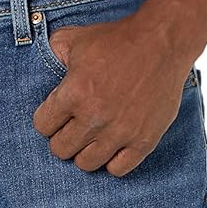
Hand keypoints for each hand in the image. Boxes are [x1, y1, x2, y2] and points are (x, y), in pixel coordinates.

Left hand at [33, 10, 192, 175]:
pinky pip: (118, 170)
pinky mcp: (143, 141)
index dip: (48, 119)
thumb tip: (45, 64)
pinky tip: (114, 145)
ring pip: (86, 164)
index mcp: (75, 93)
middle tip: (75, 126)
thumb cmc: (119, 39)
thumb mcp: (77, 38)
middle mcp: (95, 117)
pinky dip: (113, 161)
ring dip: (86, 152)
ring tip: (94, 137)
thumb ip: (54, 53)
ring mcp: (120, 132)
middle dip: (64, 137)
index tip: (58, 113)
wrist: (163, 41)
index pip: (43, 126)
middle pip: (61, 150)